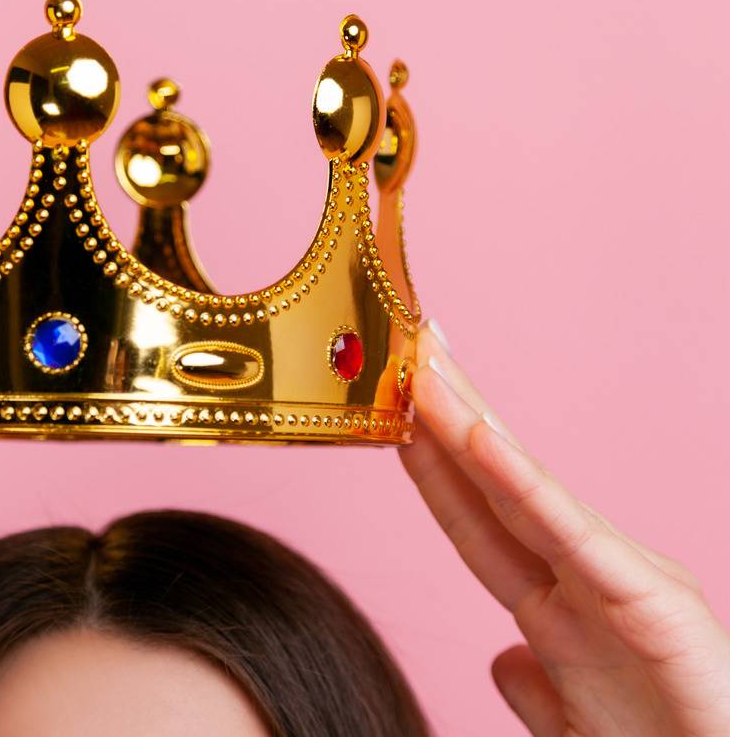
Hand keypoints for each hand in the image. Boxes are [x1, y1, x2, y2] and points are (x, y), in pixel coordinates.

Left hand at [401, 322, 729, 734]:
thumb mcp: (579, 728)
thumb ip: (538, 689)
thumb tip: (504, 657)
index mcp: (561, 609)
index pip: (478, 522)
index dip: (433, 468)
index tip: (394, 412)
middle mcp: (583, 583)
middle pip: (494, 486)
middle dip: (445, 417)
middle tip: (404, 345)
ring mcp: (616, 583)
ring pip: (523, 492)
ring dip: (467, 426)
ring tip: (425, 367)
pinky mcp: (651, 600)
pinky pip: (570, 535)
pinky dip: (522, 483)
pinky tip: (479, 437)